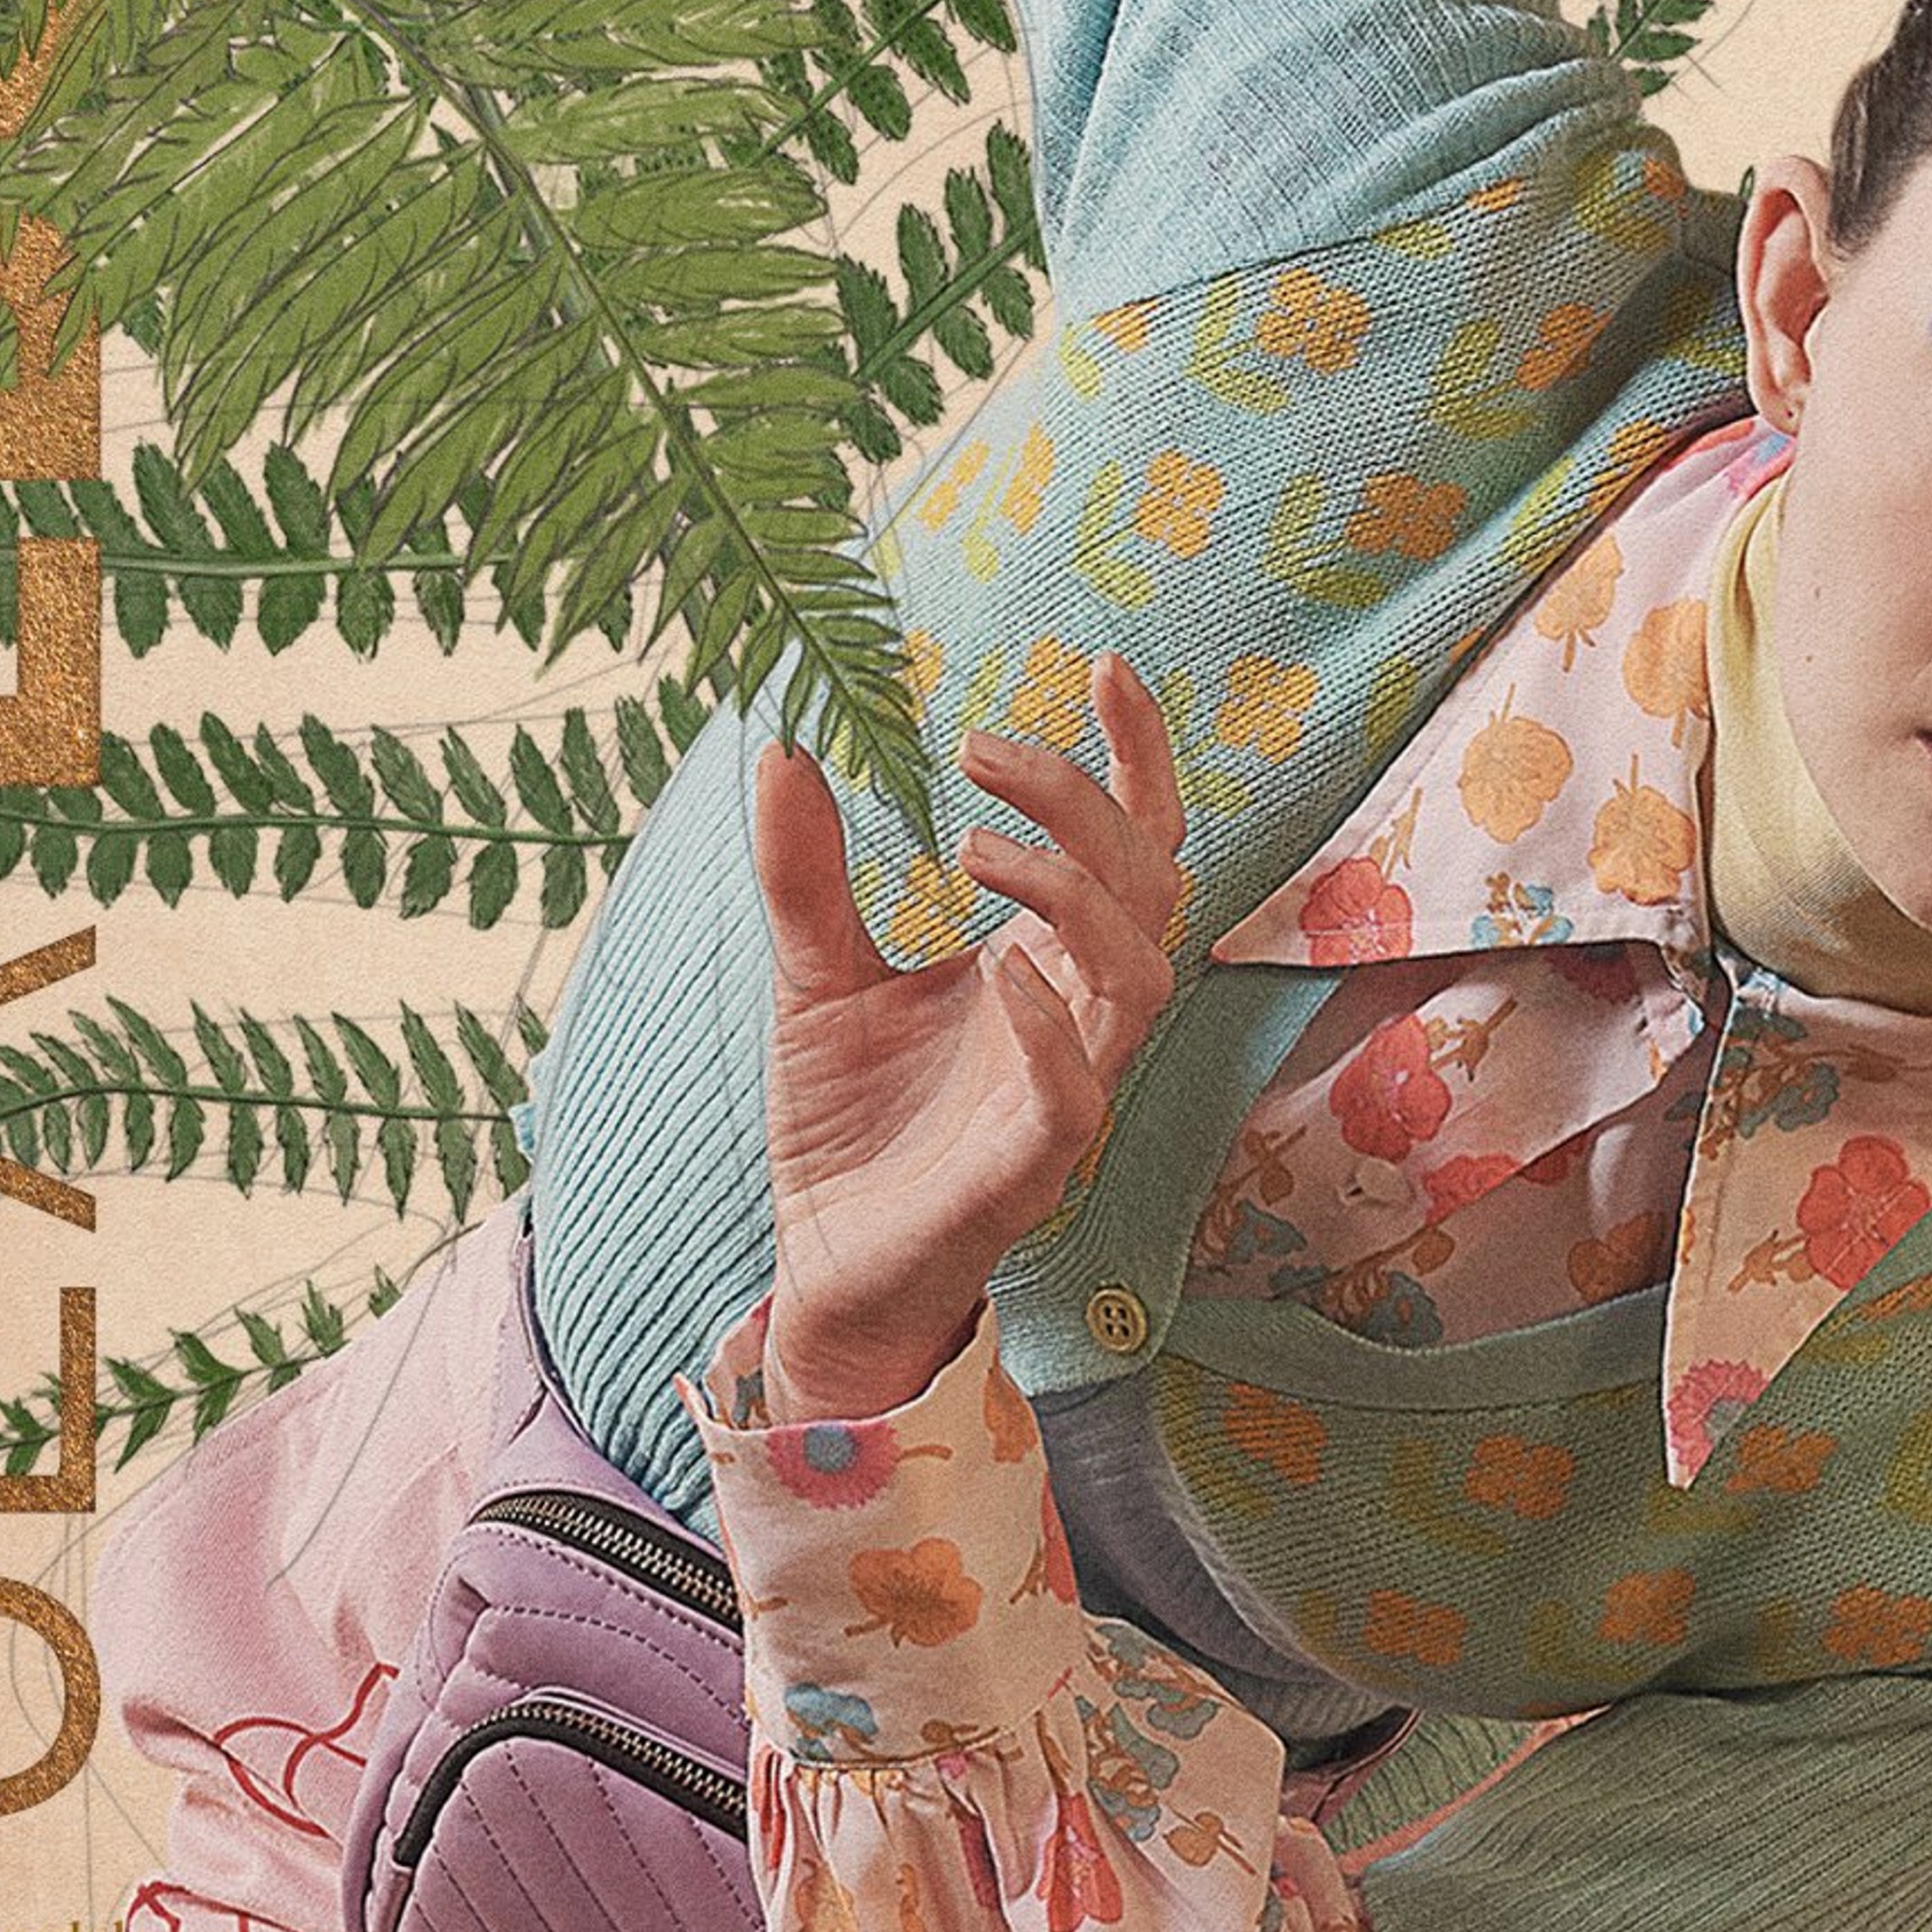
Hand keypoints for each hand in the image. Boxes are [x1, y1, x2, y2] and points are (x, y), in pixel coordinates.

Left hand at [755, 656, 1185, 1420]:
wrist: (818, 1266)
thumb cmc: (845, 1121)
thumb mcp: (813, 974)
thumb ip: (808, 872)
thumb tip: (783, 745)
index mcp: (1045, 958)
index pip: (1131, 842)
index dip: (1137, 757)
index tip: (1105, 665)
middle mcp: (1077, 1013)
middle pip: (1148, 885)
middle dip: (1084, 803)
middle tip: (984, 749)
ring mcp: (1066, 1091)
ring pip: (1140, 977)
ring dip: (1073, 893)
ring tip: (979, 847)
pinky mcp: (1032, 1170)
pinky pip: (1080, 1094)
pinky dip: (1054, 1024)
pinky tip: (1003, 968)